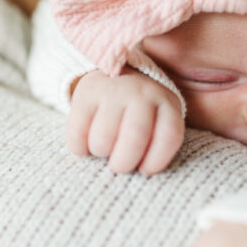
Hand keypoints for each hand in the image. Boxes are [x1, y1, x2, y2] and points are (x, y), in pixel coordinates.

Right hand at [67, 68, 184, 175]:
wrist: (116, 75)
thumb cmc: (141, 113)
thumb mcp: (160, 122)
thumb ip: (159, 144)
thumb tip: (143, 171)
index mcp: (166, 103)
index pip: (169, 136)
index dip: (156, 161)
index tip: (144, 170)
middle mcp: (142, 93)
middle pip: (135, 138)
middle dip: (124, 163)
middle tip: (119, 166)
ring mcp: (113, 90)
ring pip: (102, 140)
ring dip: (100, 152)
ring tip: (104, 147)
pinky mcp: (86, 93)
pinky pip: (77, 133)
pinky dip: (79, 148)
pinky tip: (85, 144)